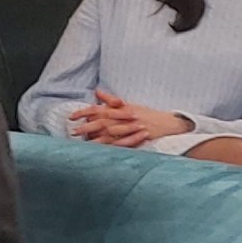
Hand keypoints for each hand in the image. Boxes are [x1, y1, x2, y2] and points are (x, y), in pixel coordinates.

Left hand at [70, 96, 187, 146]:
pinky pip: (126, 143)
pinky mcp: (141, 137)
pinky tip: (105, 150)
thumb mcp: (130, 105)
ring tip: (84, 144)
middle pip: (103, 121)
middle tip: (74, 132)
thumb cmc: (147, 114)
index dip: (84, 112)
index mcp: (122, 108)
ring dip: (98, 138)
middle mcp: (127, 117)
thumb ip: (112, 100)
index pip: (99, 109)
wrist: (170, 123)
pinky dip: (115, 146)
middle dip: (87, 126)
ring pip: (113, 133)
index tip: (71, 117)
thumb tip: (97, 92)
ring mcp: (134, 128)